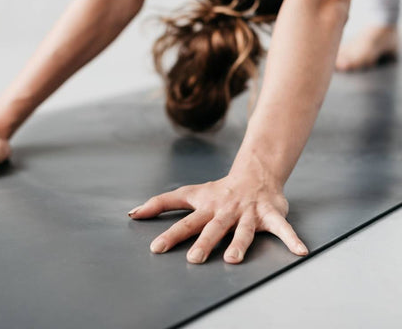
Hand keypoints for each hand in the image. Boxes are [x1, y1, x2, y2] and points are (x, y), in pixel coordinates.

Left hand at [128, 173, 308, 263]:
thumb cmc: (218, 190)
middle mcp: (226, 210)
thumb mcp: (190, 193)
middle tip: (194, 259)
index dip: (171, 235)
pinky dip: (292, 238)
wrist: (253, 173)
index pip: (186, 222)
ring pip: (244, 229)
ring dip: (240, 243)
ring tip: (233, 259)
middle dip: (204, 242)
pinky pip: (282, 227)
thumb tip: (132, 213)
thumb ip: (162, 202)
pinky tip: (301, 251)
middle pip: (213, 228)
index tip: (156, 249)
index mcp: (207, 207)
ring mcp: (249, 212)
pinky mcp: (270, 213)